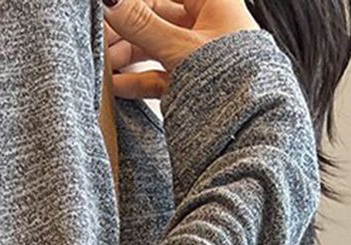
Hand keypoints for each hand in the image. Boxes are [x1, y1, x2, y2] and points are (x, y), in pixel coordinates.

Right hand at [104, 0, 259, 98]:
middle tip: (100, 36)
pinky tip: (117, 85)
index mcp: (215, 0)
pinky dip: (138, 78)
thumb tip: (110, 1)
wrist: (250, 127)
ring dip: (128, 55)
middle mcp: (207, 24)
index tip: (110, 6)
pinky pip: (159, 74)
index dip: (137, 0)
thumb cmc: (233, 79)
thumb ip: (141, 24)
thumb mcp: (180, 47)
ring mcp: (198, 54)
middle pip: (157, 16)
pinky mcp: (190, 82)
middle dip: (127, 27)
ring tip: (104, 65)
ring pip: (155, 46)